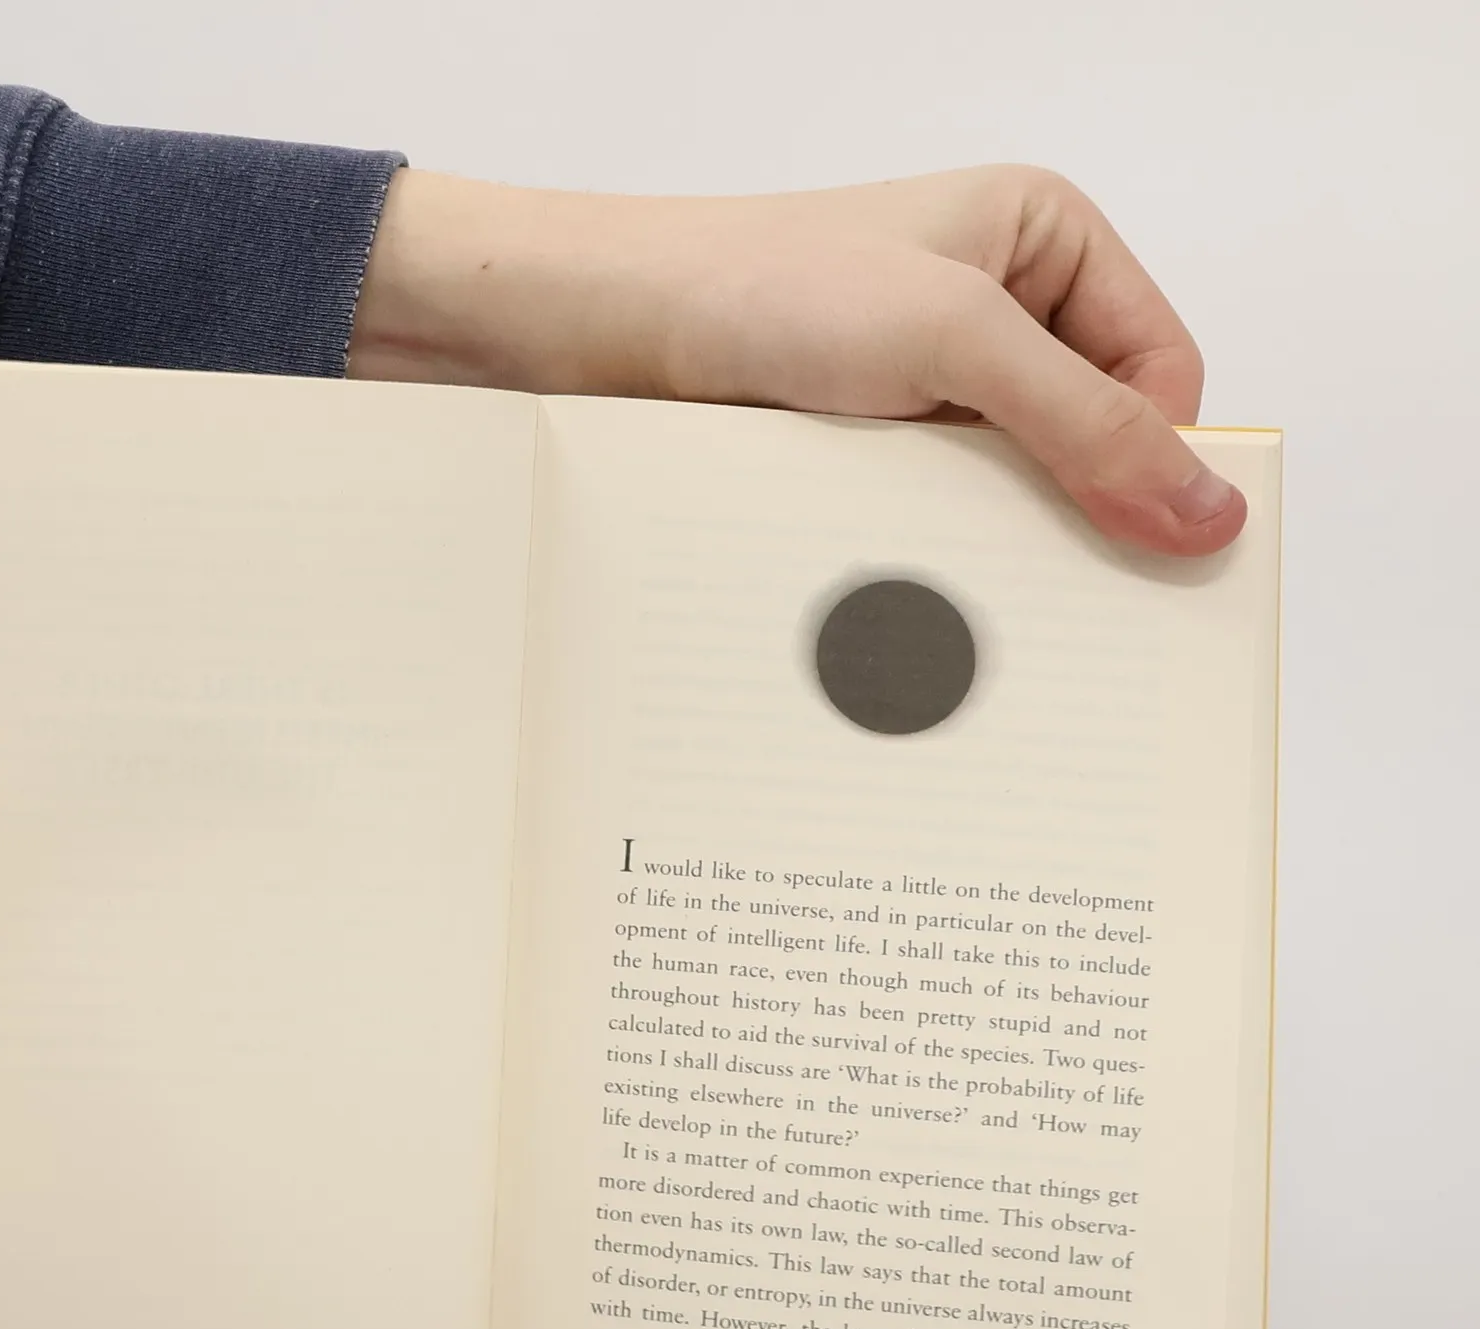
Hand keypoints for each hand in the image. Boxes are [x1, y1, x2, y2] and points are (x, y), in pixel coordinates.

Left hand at [351, 165, 1243, 555]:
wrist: (615, 332)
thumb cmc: (766, 289)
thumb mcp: (953, 341)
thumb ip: (1085, 426)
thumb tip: (1207, 508)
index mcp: (1044, 242)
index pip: (1162, 372)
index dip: (1160, 457)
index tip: (1148, 546)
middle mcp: (994, 309)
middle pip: (1093, 437)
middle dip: (1079, 510)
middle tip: (1069, 591)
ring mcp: (929, 384)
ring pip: (1013, 487)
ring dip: (998, 538)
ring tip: (967, 575)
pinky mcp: (870, 445)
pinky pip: (940, 512)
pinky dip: (937, 548)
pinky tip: (915, 573)